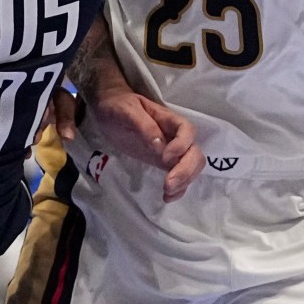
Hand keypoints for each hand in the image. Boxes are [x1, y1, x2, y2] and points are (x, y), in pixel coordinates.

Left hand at [62, 86, 203, 199]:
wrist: (109, 110)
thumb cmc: (118, 107)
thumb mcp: (127, 111)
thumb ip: (144, 127)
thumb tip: (160, 146)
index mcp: (168, 119)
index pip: (187, 130)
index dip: (182, 145)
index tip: (165, 158)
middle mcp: (174, 136)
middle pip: (194, 152)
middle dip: (186, 170)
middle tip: (168, 184)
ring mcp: (171, 150)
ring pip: (191, 166)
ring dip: (185, 181)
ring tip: (167, 192)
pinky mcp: (163, 162)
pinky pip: (179, 176)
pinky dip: (179, 188)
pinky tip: (167, 197)